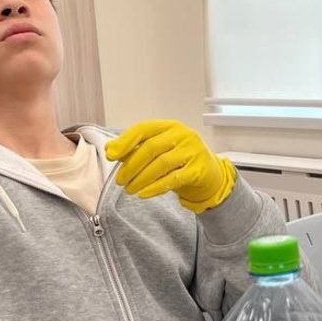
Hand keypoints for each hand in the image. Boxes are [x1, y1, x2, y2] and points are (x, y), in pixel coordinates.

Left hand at [105, 120, 236, 213]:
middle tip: (120, 180)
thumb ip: (136, 148)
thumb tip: (111, 149)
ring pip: (161, 164)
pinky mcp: (199, 170)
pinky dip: (155, 188)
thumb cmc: (180, 161)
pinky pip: (173, 179)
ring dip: (141, 178)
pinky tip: (143, 194)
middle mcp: (183, 135)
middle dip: (131, 165)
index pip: (143, 129)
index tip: (111, 156)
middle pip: (151, 148)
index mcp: (170, 126)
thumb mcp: (159, 151)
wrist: (210, 176)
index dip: (125, 142)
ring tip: (129, 190)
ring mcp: (193, 151)